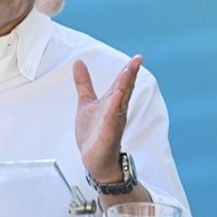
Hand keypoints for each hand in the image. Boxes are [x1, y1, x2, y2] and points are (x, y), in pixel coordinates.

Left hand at [73, 55, 142, 181]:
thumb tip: (79, 62)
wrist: (94, 159)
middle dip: (131, 75)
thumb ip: (84, 83)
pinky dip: (113, 110)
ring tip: (128, 73)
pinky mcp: (107, 135)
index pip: (122, 84)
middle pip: (125, 90)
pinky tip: (115, 99)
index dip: (129, 70)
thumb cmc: (94, 132)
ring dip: (125, 88)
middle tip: (137, 60)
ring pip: (120, 102)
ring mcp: (113, 123)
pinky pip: (111, 121)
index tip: (137, 57)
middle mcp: (116, 111)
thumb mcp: (86, 103)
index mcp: (112, 103)